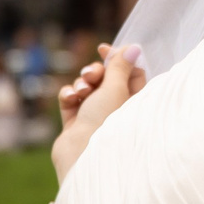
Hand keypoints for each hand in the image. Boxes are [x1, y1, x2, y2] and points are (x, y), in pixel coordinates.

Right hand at [52, 42, 147, 182]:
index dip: (117, 58)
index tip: (103, 49)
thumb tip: (134, 47)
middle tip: (92, 76)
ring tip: (81, 92)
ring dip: (81, 83)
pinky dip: (69, 95)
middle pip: (106, 77)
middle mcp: (116, 109)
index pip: (130, 71)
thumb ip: (121, 65)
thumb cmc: (106, 122)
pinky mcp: (75, 123)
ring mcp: (95, 116)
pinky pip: (70, 99)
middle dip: (95, 71)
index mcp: (135, 101)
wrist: (82, 155)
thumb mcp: (116, 87)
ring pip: (86, 86)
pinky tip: (70, 99)